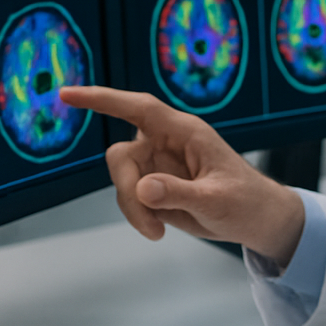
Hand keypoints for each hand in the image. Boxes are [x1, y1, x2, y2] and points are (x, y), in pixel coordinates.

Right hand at [58, 86, 306, 264]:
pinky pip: (129, 197)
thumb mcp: (216, 200)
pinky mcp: (155, 186)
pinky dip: (137, 216)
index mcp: (185, 132)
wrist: (258, 221)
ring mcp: (158, 164)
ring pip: (122, 179)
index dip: (103, 99)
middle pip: (122, 156)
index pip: (139, 108)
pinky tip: (159, 229)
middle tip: (149, 224)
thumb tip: (143, 188)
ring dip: (133, 210)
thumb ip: (179, 193)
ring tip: (157, 231)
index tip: (68, 94)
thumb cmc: (247, 202)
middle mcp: (166, 143)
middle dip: (126, 190)